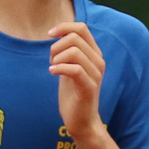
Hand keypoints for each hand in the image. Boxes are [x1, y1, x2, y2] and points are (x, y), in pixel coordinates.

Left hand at [49, 15, 106, 148]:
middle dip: (56, 46)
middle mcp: (98, 61)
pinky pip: (74, 69)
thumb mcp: (69, 67)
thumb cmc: (73, 94)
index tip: (50, 35)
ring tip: (53, 68)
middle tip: (52, 61)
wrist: (82, 121)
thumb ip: (68, 51)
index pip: (82, 28)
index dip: (64, 27)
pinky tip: (52, 73)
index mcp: (94, 53)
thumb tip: (57, 32)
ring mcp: (96, 74)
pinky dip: (59, 68)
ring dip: (57, 58)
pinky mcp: (89, 87)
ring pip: (74, 52)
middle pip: (75, 38)